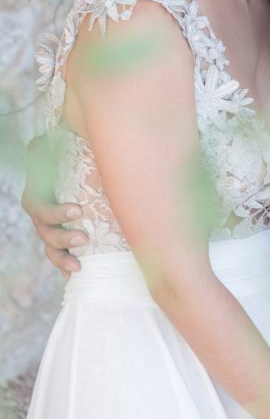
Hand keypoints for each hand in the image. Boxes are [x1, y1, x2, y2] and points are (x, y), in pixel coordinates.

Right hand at [22, 135, 85, 278]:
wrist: (75, 172)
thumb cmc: (65, 158)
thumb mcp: (53, 147)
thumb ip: (45, 146)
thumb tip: (39, 143)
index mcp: (36, 198)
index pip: (40, 209)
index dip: (56, 213)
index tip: (78, 210)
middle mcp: (41, 219)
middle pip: (47, 234)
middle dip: (64, 238)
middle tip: (84, 238)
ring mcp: (51, 232)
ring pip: (51, 250)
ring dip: (63, 260)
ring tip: (78, 266)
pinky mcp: (64, 242)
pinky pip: (61, 258)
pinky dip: (66, 268)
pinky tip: (76, 276)